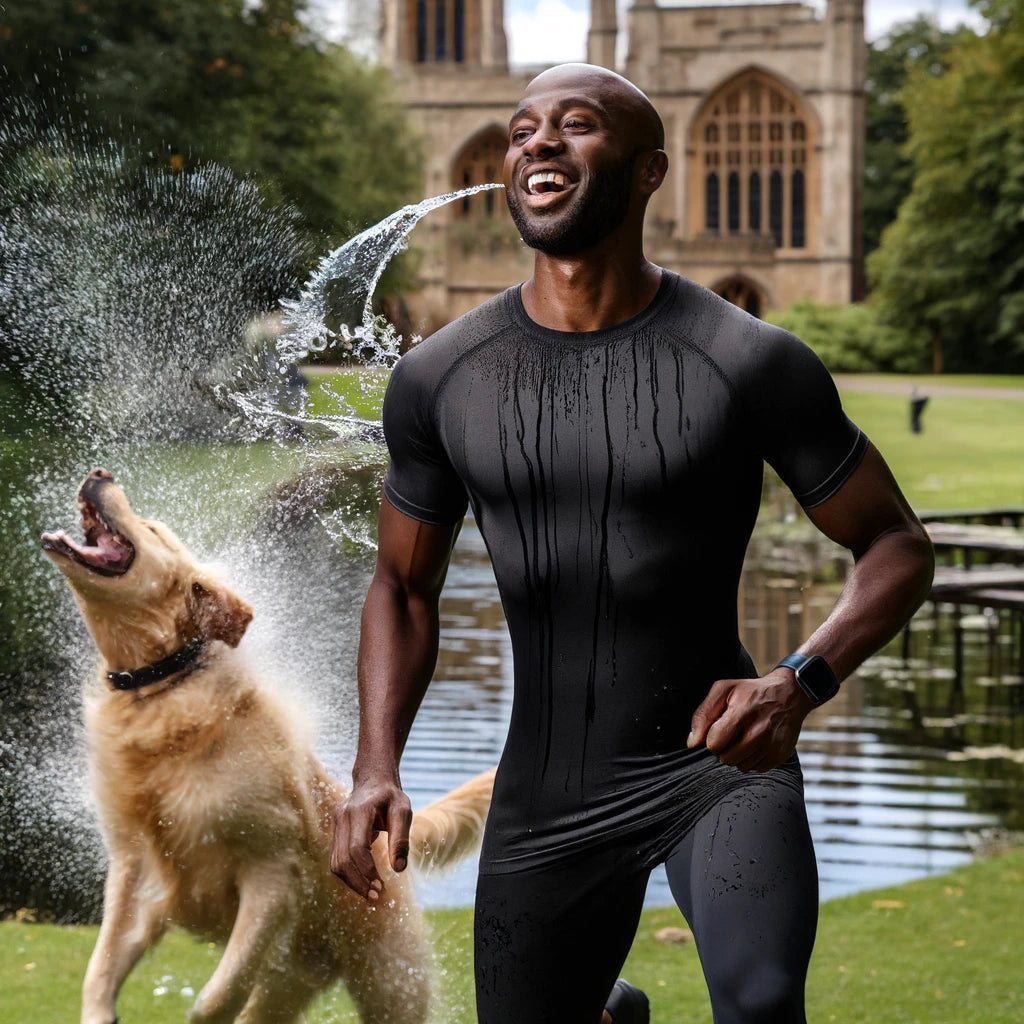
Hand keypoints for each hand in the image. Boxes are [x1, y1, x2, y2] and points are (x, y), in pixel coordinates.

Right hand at [330, 775, 411, 901]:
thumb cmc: (391, 797)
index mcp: (360, 811)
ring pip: (336, 863)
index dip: (367, 871)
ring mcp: (336, 825)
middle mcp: (343, 818)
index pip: (357, 848)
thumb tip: (399, 869)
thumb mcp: (403, 811)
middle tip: (376, 896)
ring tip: (371, 892)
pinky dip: (349, 874)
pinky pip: (337, 859)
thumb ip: (400, 839)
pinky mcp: (335, 833)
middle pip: (342, 860)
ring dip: (352, 882)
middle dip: (358, 882)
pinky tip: (364, 881)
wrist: (373, 781)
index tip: (382, 886)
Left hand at [686, 669, 814, 772]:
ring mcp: (772, 745)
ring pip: (740, 766)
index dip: (711, 738)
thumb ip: (703, 715)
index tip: (719, 728)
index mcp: (742, 713)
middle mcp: (759, 731)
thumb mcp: (723, 690)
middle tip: (733, 732)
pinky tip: (757, 743)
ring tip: (745, 736)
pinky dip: (752, 759)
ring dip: (738, 755)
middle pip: (726, 758)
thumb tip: (692, 743)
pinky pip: (756, 769)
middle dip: (724, 748)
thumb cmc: (751, 691)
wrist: (789, 694)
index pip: (714, 743)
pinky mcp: (780, 755)